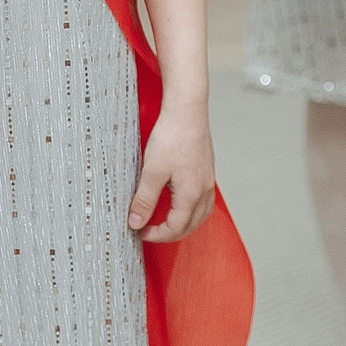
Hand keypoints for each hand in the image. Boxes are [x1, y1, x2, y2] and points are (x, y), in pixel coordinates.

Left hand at [130, 101, 217, 241]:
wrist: (187, 110)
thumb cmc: (172, 136)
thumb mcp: (152, 171)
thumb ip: (144, 200)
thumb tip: (136, 222)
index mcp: (192, 194)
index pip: (176, 228)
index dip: (156, 235)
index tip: (140, 232)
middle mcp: (204, 189)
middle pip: (191, 225)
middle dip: (170, 233)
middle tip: (150, 230)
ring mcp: (208, 179)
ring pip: (201, 213)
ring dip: (184, 223)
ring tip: (165, 222)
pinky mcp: (207, 169)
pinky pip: (203, 199)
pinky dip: (191, 209)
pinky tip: (180, 201)